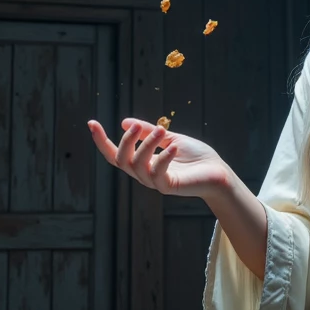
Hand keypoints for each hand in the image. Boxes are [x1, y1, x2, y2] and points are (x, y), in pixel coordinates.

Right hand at [87, 117, 234, 203]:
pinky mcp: (169, 187)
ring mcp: (156, 182)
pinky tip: (172, 146)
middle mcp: (145, 174)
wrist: (218, 171)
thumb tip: (125, 122)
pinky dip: (163, 157)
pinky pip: (158, 174)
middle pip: (122, 160)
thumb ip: (149, 132)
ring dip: (145, 145)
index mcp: (143, 162)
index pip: (115, 154)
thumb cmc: (195, 156)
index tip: (91, 123)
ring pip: (137, 166)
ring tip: (161, 130)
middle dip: (126, 141)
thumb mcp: (169, 138)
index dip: (101, 140)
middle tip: (137, 125)